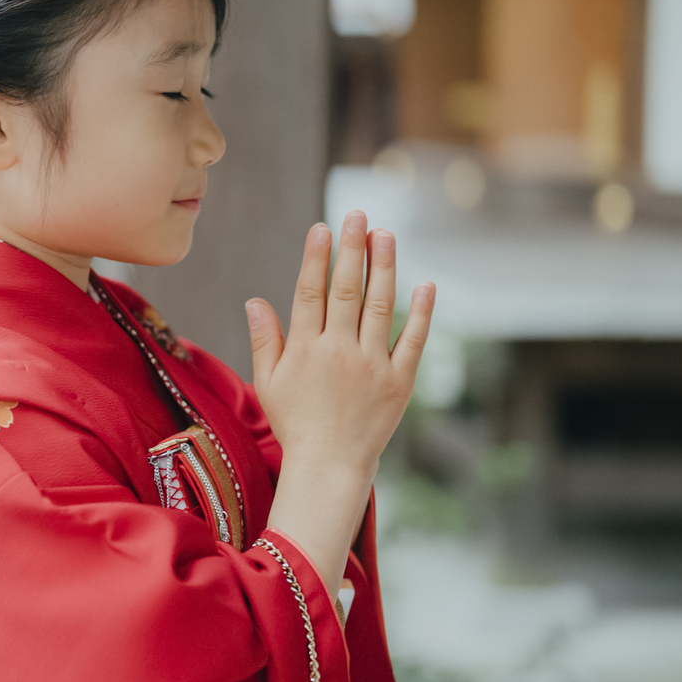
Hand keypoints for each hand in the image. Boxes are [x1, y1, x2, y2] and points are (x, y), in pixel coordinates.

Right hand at [245, 210, 433, 589]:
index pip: (311, 293)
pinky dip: (422, 313)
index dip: (316, 258)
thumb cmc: (295, 424)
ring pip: (381, 306)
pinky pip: (414, 341)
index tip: (322, 227)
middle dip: (352, 249)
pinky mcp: (401, 381)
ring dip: (385, 267)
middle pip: (348, 290)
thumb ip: (265, 339)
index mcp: (305, 350)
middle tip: (358, 215)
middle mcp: (340, 352)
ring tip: (386, 235)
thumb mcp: (268, 382)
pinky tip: (426, 284)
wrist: (330, 467)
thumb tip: (255, 300)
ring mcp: (373, 365)